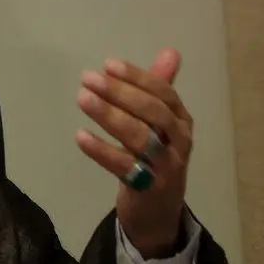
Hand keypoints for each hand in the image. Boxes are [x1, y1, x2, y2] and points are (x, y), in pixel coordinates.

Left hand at [76, 49, 192, 258]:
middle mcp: (179, 141)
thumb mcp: (160, 124)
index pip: (163, 92)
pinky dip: (102, 150)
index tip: (107, 64)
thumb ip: (159, 88)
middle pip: (154, 112)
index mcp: (182, 120)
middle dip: (121, 92)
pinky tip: (81, 136)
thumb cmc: (156, 158)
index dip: (137, 77)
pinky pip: (125, 167)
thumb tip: (171, 51)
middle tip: (89, 78)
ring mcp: (167, 166)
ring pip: (140, 137)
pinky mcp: (149, 188)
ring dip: (109, 116)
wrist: (159, 212)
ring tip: (83, 99)